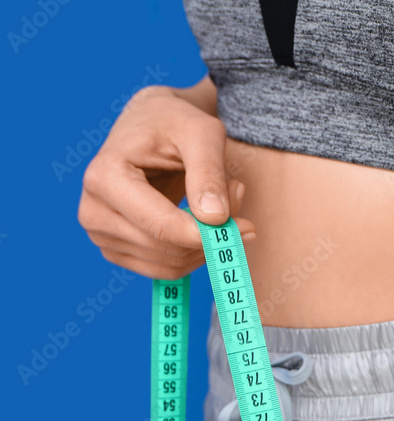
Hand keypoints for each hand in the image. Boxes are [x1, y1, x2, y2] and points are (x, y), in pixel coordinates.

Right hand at [77, 83, 256, 278]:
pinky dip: (193, 255)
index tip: (245, 228)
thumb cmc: (175, 122)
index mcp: (104, 177)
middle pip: (166, 249)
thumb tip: (215, 219)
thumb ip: (209, 172)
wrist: (151, 126)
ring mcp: (101, 235)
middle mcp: (93, 211)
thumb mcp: (201, 133)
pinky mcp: (116, 250)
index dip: (205, 235)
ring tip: (219, 205)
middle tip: (237, 202)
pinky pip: (166, 271)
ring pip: (170, 266)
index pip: (160, 226)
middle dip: (210, 236)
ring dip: (206, 245)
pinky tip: (201, 225)